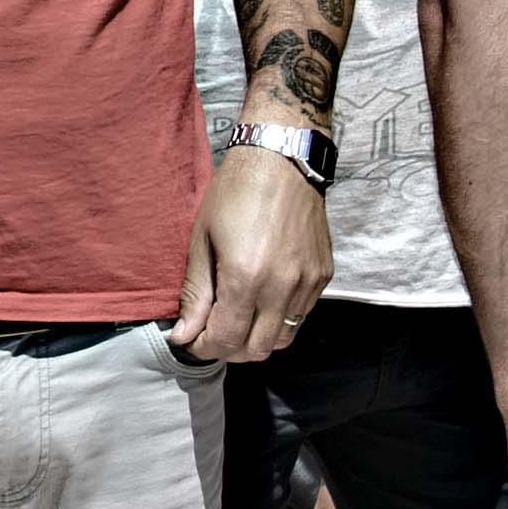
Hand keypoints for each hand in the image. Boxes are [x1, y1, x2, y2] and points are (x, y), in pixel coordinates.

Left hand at [176, 139, 331, 366]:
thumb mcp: (202, 240)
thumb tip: (183, 335)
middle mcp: (282, 287)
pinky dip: (279, 318)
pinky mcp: (323, 275)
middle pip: (257, 349)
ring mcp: (308, 283)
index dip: (203, 348)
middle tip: (211, 333)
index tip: (190, 340)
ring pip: (283, 338)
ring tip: (236, 319)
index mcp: (246, 278)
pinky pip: (302, 315)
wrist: (282, 158)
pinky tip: (262, 299)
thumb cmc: (234, 193)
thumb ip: (195, 294)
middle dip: (229, 349)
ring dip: (256, 339)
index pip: (226, 339)